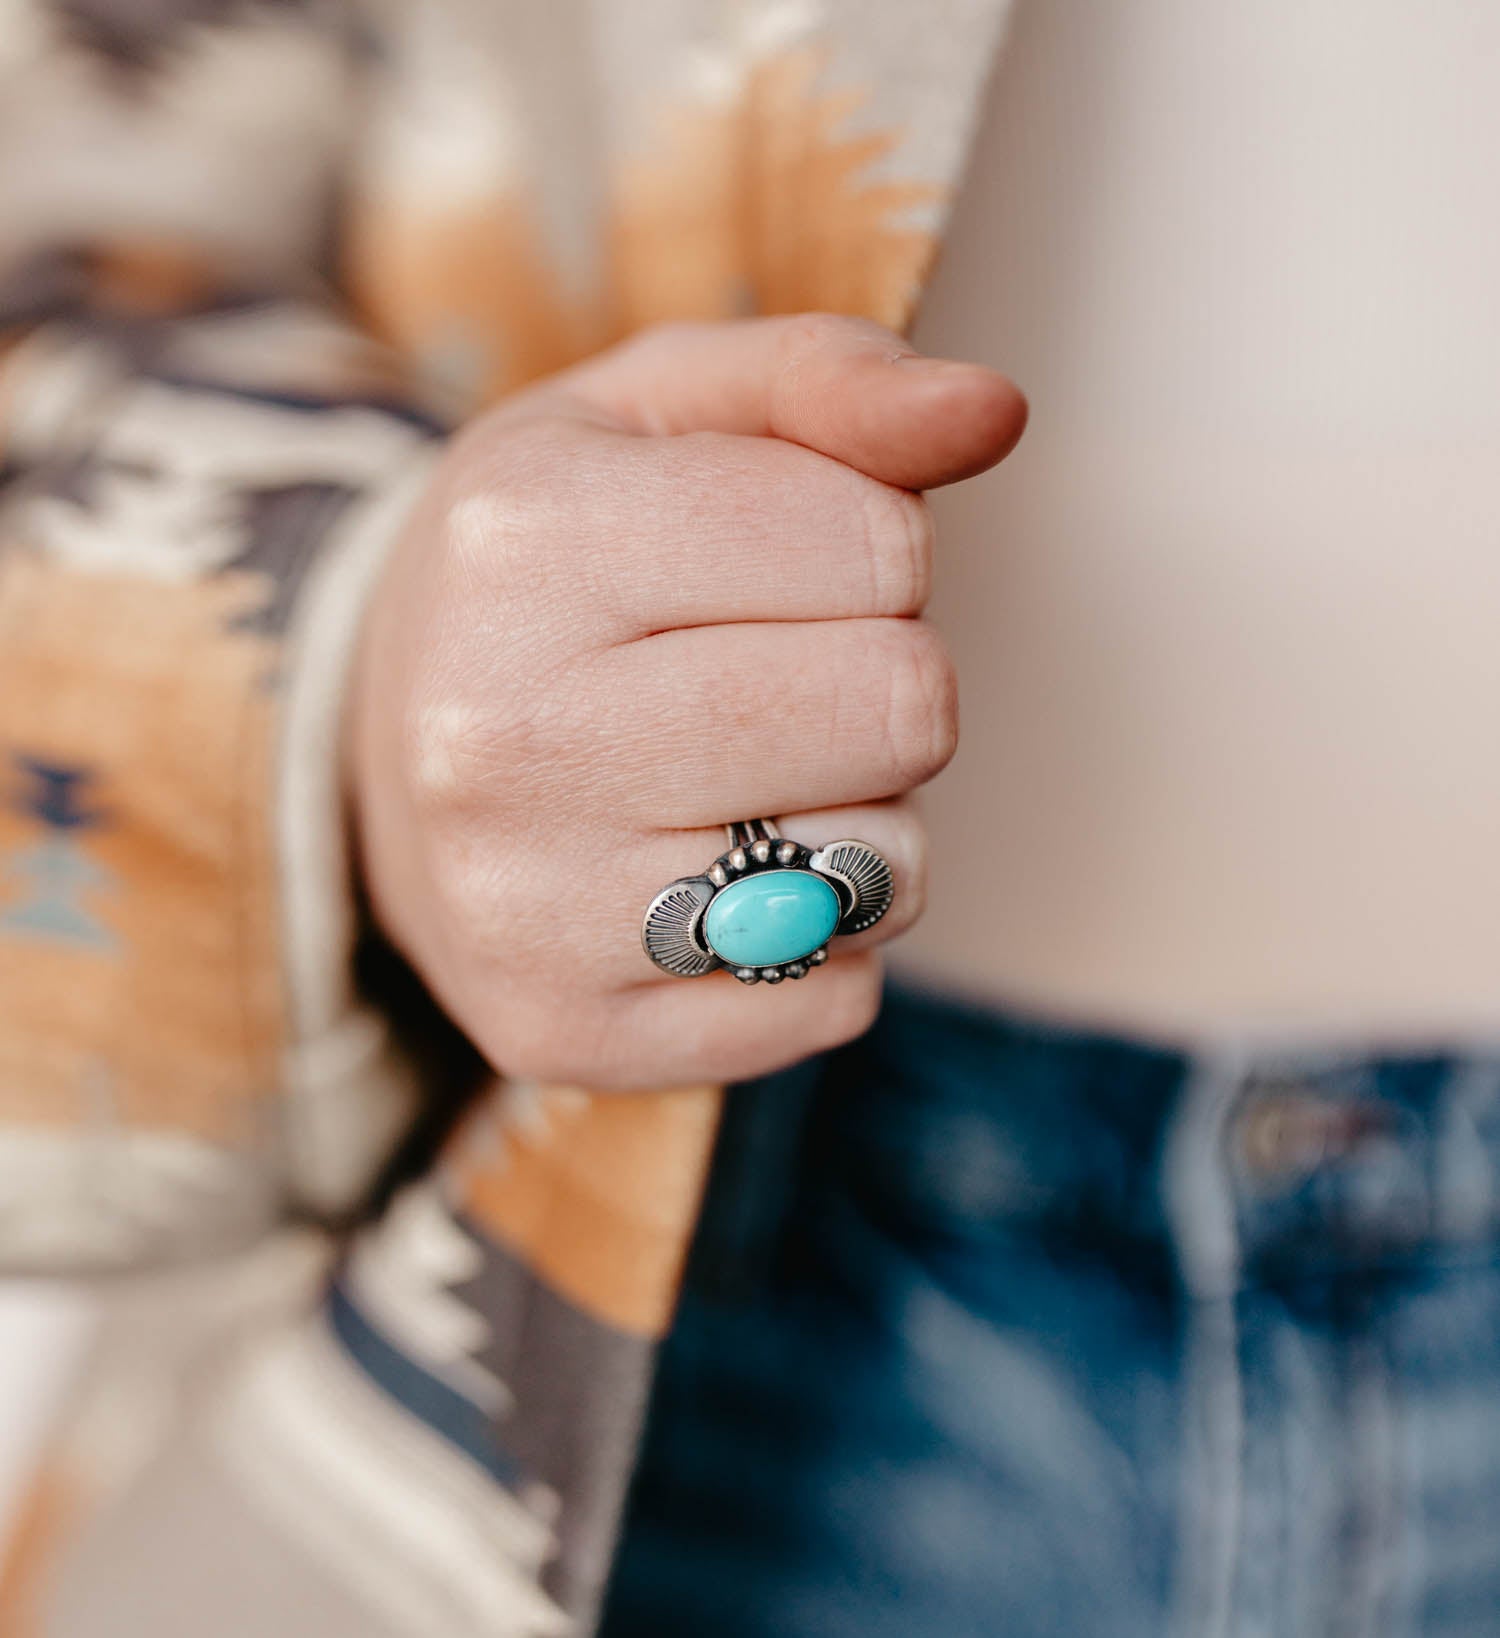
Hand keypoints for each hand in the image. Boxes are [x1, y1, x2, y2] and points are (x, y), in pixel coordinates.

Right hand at [349, 315, 1025, 1087]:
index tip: (785, 568)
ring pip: (885, 872)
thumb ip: (830, 383)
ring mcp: (526, 909)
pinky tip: (716, 884)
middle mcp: (501, 737)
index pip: (884, 549)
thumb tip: (994, 412)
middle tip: (780, 680)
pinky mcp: (564, 1032)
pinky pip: (836, 1001)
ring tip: (740, 783)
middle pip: (905, 710)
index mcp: (526, 541)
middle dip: (885, 682)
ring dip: (860, 817)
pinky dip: (819, 940)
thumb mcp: (658, 413)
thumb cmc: (548, 563)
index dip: (876, 551)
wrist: (371, 750)